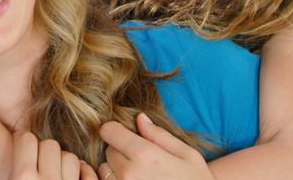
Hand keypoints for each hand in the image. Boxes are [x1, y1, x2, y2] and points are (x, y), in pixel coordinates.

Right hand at [0, 131, 96, 179]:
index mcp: (21, 178)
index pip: (26, 139)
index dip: (23, 142)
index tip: (23, 149)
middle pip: (49, 144)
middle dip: (44, 151)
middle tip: (39, 163)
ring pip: (70, 157)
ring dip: (63, 163)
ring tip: (55, 173)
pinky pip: (87, 174)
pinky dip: (82, 175)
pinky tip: (73, 179)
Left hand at [97, 113, 212, 179]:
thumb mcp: (188, 155)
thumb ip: (160, 135)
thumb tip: (140, 118)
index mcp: (145, 156)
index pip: (109, 131)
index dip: (117, 131)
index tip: (126, 135)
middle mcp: (128, 174)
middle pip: (108, 151)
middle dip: (120, 151)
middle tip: (142, 161)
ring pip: (104, 171)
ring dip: (115, 171)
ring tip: (139, 176)